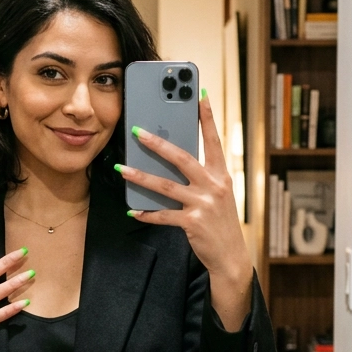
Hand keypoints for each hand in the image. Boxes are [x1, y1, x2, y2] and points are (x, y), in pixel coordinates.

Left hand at [117, 92, 252, 330]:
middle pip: (182, 158)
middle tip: (138, 132)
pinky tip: (132, 210)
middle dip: (158, 144)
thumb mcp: (218, 195)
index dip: (207, 117)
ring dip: (140, 176)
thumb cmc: (220, 222)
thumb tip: (173, 159)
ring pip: (165, 186)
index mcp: (222, 175)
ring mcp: (204, 205)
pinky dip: (146, 213)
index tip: (199, 95)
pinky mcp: (192, 223)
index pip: (214, 140)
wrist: (231, 256)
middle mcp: (214, 186)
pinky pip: (163, 215)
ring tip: (121, 168)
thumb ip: (201, 177)